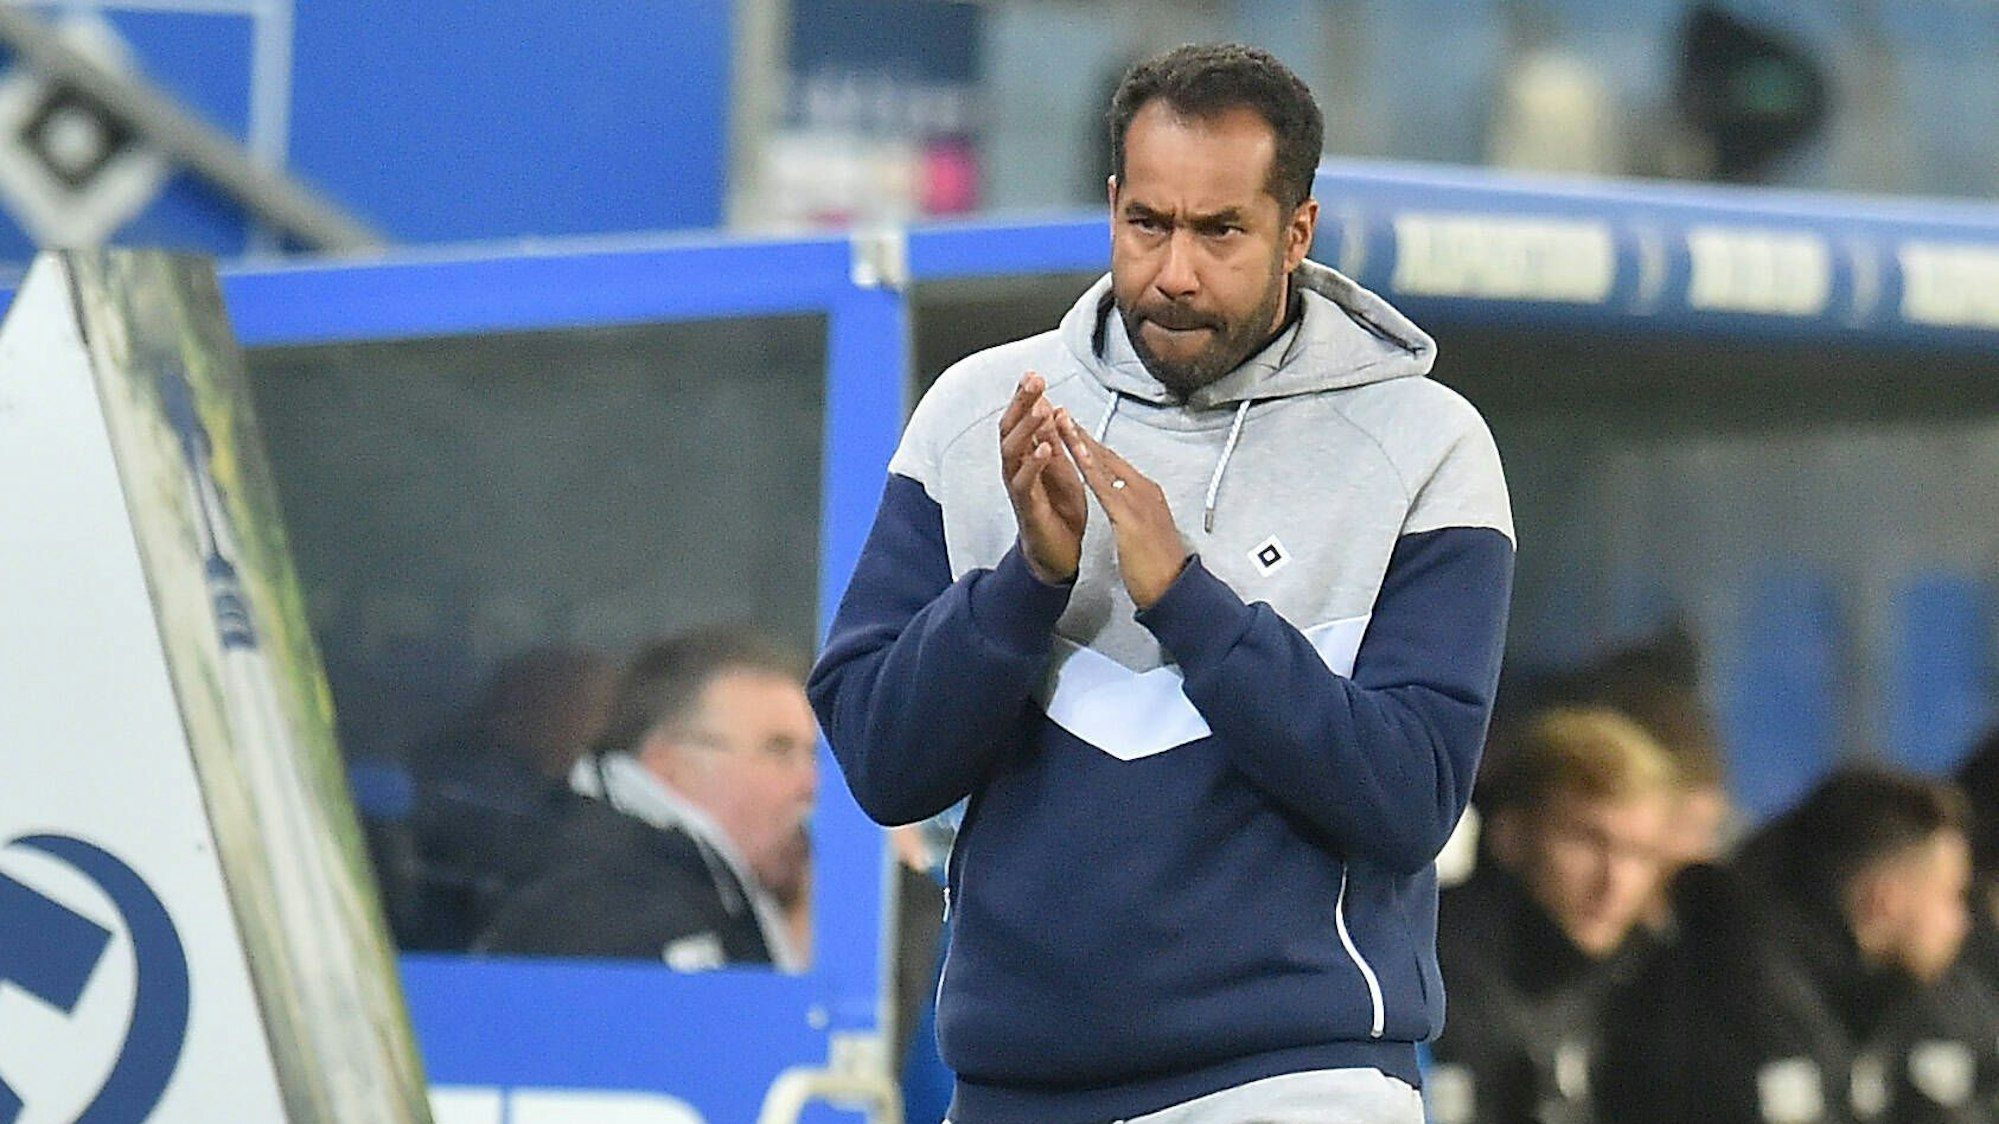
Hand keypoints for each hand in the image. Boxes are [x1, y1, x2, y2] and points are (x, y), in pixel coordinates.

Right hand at [999, 371, 1085, 584]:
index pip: (1019, 421)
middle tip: (1034, 381)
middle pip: (1009, 430)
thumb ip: (1052, 440)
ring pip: (1012, 452)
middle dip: (1021, 404)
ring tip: (1040, 408)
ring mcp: (1018, 489)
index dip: (1024, 398)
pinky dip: (1034, 464)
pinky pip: (1024, 483)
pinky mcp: (1027, 509)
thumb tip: (1049, 405)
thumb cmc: (1060, 511)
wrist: (1060, 555)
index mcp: (1025, 457)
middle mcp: (1015, 469)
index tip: (1033, 374)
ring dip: (1026, 428)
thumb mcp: (1060, 468)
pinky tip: (1045, 448)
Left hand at [1056, 410, 1187, 608]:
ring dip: (1081, 441)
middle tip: (1062, 413)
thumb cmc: (1161, 568)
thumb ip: (1136, 514)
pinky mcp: (1130, 516)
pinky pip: (1103, 485)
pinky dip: (1088, 465)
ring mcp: (1138, 501)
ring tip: (1062, 420)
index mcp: (1147, 494)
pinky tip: (1075, 452)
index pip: (1114, 464)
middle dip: (1083, 434)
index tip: (1075, 430)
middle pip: (1108, 456)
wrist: (1176, 589)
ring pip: (1104, 464)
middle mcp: (1144, 491)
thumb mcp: (1147, 532)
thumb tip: (1126, 506)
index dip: (1093, 446)